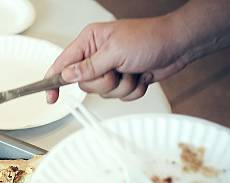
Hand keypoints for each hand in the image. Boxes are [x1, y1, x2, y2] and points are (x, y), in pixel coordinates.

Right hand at [46, 16, 189, 102]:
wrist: (178, 45)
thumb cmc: (150, 38)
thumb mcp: (115, 51)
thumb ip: (88, 67)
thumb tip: (67, 76)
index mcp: (90, 41)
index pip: (63, 64)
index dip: (54, 81)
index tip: (50, 97)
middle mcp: (97, 55)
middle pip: (85, 84)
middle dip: (104, 83)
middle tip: (117, 70)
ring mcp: (111, 69)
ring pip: (103, 93)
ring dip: (121, 86)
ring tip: (132, 70)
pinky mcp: (123, 79)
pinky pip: (119, 96)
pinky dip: (132, 90)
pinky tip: (141, 76)